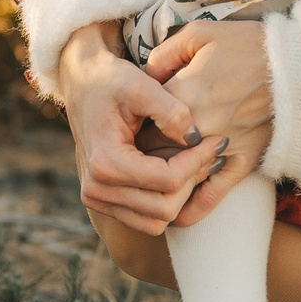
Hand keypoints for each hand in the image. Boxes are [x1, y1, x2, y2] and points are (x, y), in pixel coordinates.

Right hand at [53, 21, 223, 235]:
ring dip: (181, 196)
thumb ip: (172, 112)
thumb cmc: (111, 81)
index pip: (168, 181)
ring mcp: (97, 199)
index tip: (217, 140)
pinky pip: (145, 219)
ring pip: (156, 221)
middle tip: (210, 152)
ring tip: (194, 162)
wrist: (83, 84)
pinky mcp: (103, 201)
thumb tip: (197, 139)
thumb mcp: (142, 85)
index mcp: (105, 162)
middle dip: (193, 181)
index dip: (199, 162)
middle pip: (164, 208)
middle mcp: (96, 188)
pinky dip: (166, 201)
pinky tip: (177, 171)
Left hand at [142, 20, 274, 225]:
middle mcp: (199, 125)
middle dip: (143, 155)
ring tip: (151, 182)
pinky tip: (178, 216)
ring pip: (179, 175)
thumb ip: (164, 55)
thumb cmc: (249, 44)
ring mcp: (222, 146)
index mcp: (183, 93)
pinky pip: (215, 193)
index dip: (132, 129)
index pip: (142, 123)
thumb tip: (145, 76)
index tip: (130, 127)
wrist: (299, 63)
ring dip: (163, 181)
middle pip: (155, 152)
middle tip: (137, 154)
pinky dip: (194, 208)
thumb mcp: (200, 34)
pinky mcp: (246, 159)